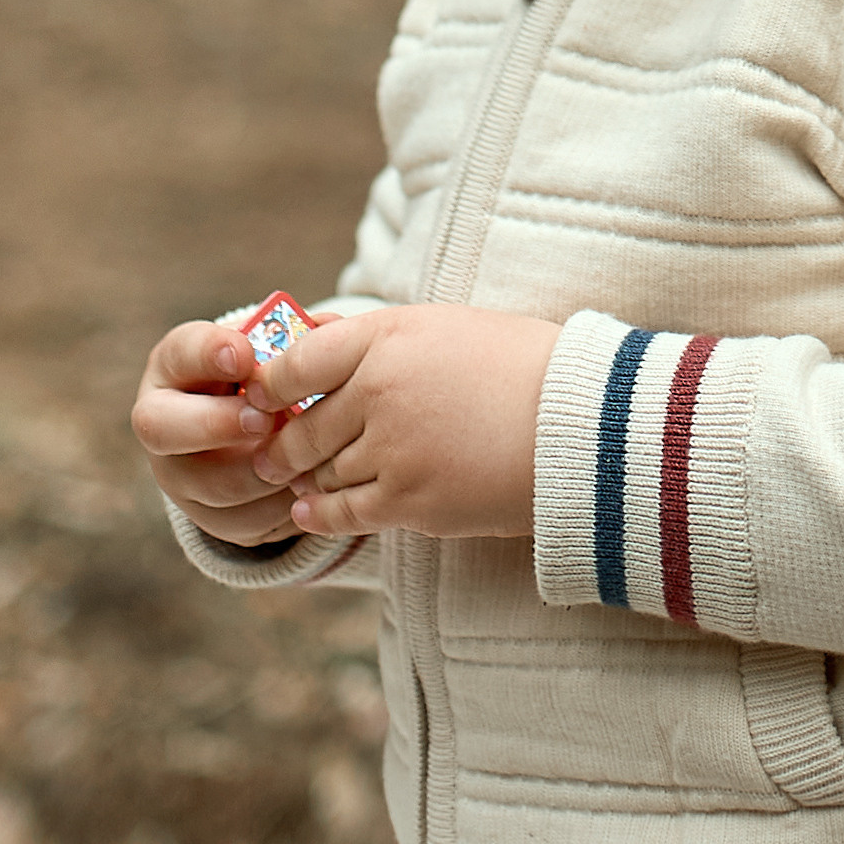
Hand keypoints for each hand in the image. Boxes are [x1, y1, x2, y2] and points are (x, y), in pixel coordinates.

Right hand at [131, 317, 310, 548]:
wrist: (256, 426)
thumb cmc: (267, 371)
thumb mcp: (271, 345)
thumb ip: (294, 334)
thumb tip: (325, 327)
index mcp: (175, 364)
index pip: (179, 352)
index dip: (208, 353)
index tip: (243, 354)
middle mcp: (162, 422)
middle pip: (163, 429)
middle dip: (217, 424)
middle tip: (264, 418)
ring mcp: (179, 478)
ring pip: (212, 486)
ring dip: (264, 471)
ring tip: (303, 453)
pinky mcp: (209, 519)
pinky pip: (245, 522)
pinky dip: (282, 505)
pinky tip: (310, 484)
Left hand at [247, 304, 561, 540]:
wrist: (580, 422)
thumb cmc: (520, 364)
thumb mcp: (445, 328)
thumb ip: (380, 341)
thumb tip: (318, 344)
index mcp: (388, 337)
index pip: (295, 362)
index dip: (269, 385)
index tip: (263, 398)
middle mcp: (381, 391)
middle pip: (302, 428)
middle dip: (283, 446)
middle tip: (272, 453)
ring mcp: (393, 450)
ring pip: (322, 474)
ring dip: (310, 480)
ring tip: (303, 482)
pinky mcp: (411, 501)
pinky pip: (344, 513)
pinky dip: (320, 515)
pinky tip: (308, 513)